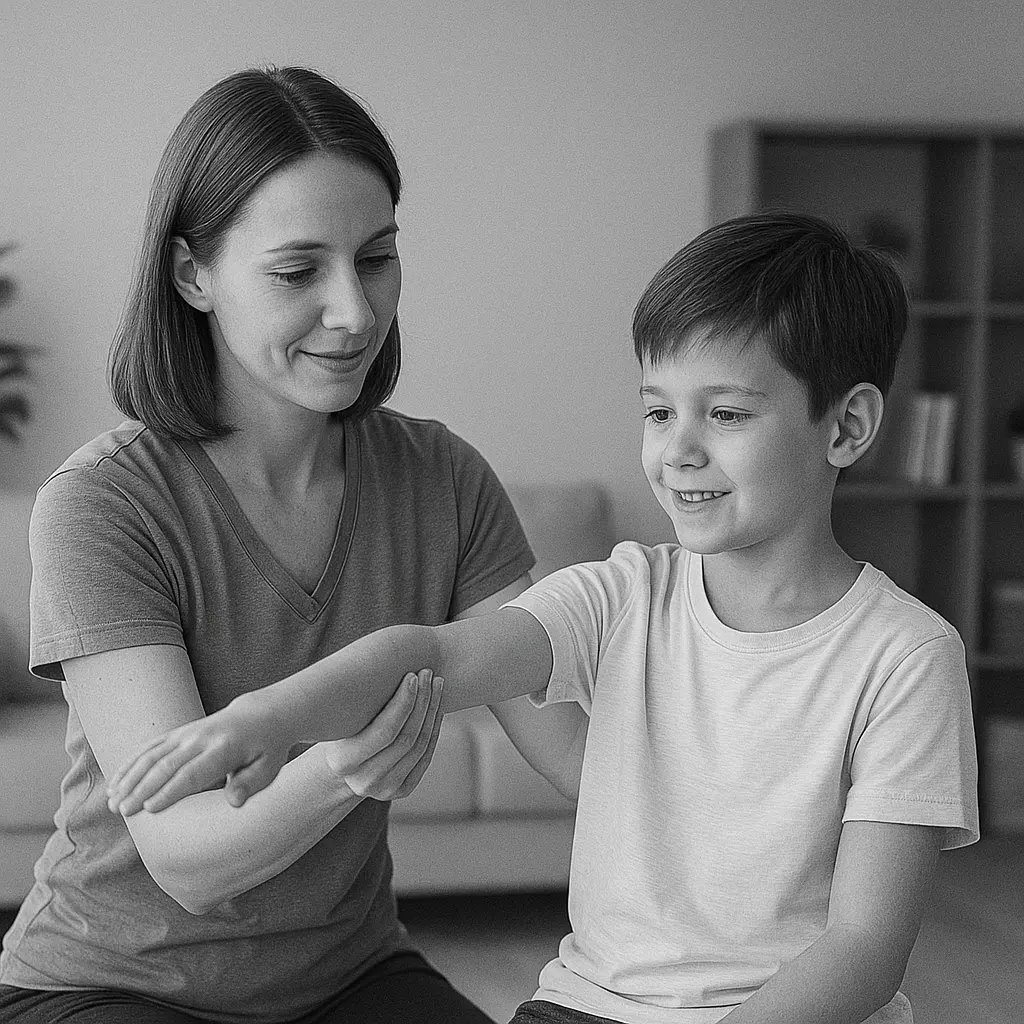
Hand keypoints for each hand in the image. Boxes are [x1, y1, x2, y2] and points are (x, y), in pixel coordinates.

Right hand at [106, 689, 295, 815]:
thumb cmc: (267, 749)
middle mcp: (202, 738)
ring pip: (152, 755)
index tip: (149, 810)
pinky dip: (131, 764)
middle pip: (167, 765)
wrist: (261, 716)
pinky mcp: (179, 733)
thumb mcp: (269, 768)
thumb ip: (251, 783)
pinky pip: (150, 747)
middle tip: (122, 811)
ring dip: (130, 777)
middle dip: (142, 788)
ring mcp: (188, 733)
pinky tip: (115, 783)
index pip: (194, 772)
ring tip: (113, 802)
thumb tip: (234, 801)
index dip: (170, 791)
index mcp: (225, 748)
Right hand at [323, 668, 444, 800]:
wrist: (342, 766)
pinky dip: (434, 728)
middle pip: (406, 738)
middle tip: (429, 673)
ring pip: (420, 746)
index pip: (384, 731)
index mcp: (343, 761)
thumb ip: (355, 701)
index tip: (413, 675)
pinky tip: (436, 706)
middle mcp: (364, 780)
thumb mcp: (338, 717)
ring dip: (432, 711)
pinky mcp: (401, 790)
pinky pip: (425, 756)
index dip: (403, 702)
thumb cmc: (340, 728)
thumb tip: (375, 660)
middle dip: (422, 702)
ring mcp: (384, 790)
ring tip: (437, 684)